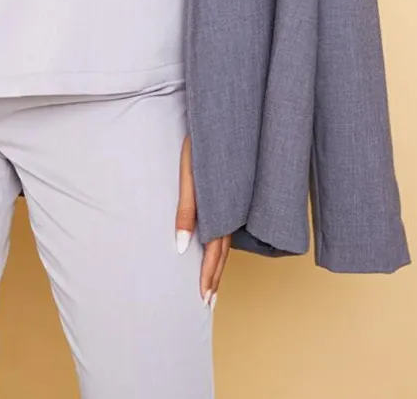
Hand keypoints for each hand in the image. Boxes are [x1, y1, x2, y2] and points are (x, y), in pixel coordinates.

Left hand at [175, 133, 229, 310]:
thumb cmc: (199, 142)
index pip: (215, 250)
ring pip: (227, 237)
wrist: (219, 114)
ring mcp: (235, 199)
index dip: (208, 275)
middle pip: (223, 249)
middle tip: (208, 302)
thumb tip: (181, 246)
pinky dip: (222, 240)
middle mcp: (233, 206)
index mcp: (222, 207)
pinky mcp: (232, 189)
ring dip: (219, 261)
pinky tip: (218, 245)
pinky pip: (229, 221)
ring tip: (213, 283)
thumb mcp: (190, 175)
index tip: (203, 298)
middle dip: (215, 276)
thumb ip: (187, 209)